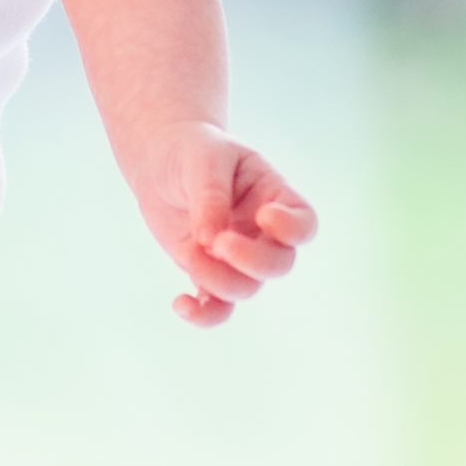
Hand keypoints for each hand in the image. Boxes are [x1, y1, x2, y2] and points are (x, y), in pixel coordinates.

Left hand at [137, 126, 316, 326]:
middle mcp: (261, 232)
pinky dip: (203, 314)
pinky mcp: (207, 271)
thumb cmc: (193, 151)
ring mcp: (236, 256)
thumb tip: (209, 243)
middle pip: (279, 264)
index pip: (304, 223)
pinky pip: (216, 306)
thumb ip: (211, 198)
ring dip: (218, 279)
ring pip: (246, 288)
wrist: (161, 160)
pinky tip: (181, 303)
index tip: (264, 216)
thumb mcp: (205, 161)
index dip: (292, 229)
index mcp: (274, 197)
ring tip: (190, 252)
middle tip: (217, 242)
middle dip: (251, 261)